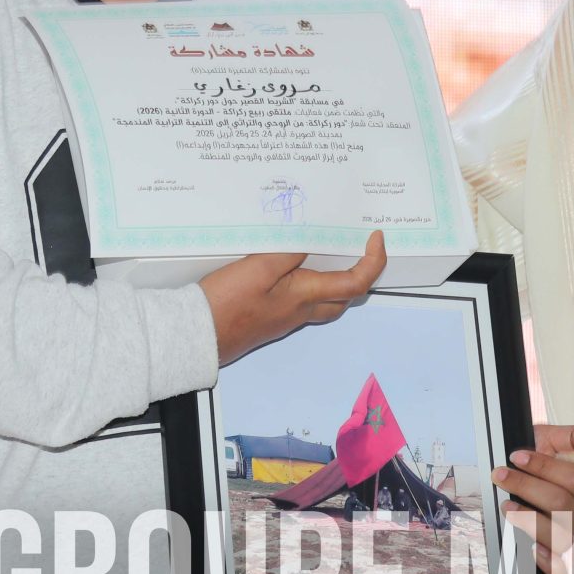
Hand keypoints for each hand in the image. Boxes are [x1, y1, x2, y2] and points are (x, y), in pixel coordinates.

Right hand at [201, 231, 388, 365]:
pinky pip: (303, 302)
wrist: (197, 336)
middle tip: (358, 246)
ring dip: (336, 280)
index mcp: (304, 297)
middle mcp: (301, 312)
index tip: (376, 238)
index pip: (355, 282)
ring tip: (329, 252)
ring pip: (325, 302)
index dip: (373, 261)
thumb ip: (289, 252)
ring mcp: (286, 319)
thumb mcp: (258, 267)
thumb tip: (313, 241)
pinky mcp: (272, 320)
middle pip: (345, 296)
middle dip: (359, 272)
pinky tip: (293, 268)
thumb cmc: (226, 303)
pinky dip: (311, 284)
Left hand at [493, 423, 573, 573]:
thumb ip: (573, 436)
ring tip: (506, 505)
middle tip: (500, 474)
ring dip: (529, 520)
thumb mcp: (550, 438)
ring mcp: (563, 532)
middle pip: (560, 504)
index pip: (572, 478)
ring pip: (557, 534)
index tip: (516, 455)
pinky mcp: (549, 550)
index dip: (544, 467)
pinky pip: (556, 566)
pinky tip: (532, 551)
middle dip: (526, 487)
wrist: (515, 470)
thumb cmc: (534, 456)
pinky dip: (546, 563)